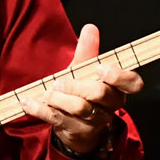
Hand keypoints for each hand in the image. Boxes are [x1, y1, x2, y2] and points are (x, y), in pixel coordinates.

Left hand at [31, 23, 142, 158]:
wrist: (75, 124)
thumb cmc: (83, 91)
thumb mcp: (85, 70)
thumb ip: (88, 51)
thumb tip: (90, 28)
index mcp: (118, 88)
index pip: (133, 83)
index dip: (118, 76)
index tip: (100, 69)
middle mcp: (110, 105)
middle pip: (100, 94)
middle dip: (78, 86)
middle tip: (59, 81)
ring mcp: (94, 121)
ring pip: (80, 109)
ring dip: (59, 99)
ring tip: (47, 92)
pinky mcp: (75, 130)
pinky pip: (57, 119)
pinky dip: (40, 109)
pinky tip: (27, 102)